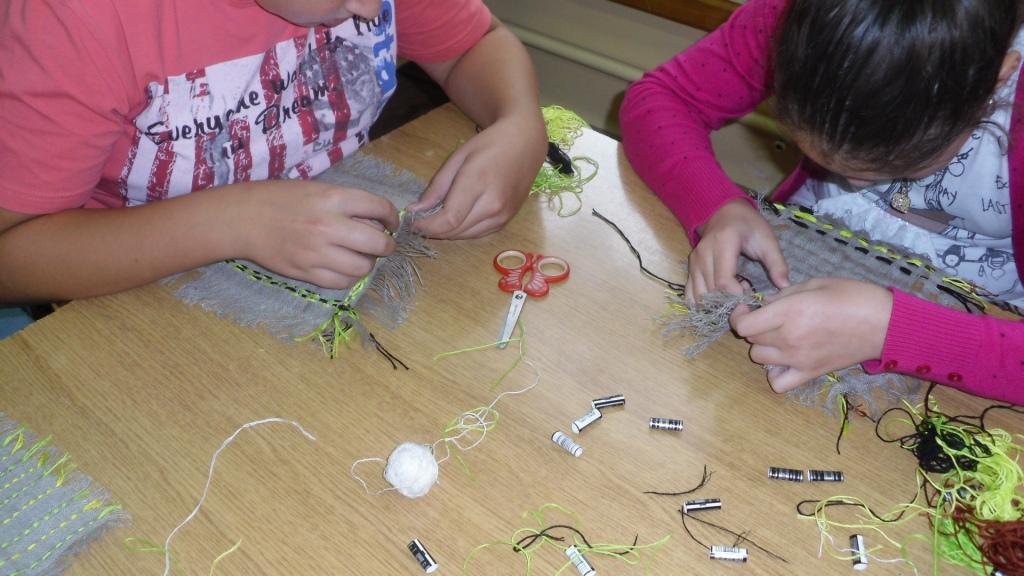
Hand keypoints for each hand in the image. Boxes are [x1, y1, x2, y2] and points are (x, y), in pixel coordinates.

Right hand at [234, 180, 398, 288]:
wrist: (243, 219)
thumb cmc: (281, 199)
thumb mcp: (317, 190)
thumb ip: (346, 204)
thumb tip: (376, 222)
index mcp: (332, 199)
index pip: (379, 208)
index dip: (392, 217)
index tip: (391, 223)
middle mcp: (328, 226)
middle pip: (378, 243)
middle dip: (387, 245)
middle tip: (382, 244)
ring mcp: (317, 253)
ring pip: (363, 268)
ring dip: (368, 263)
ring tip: (360, 256)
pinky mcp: (307, 273)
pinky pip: (342, 282)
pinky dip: (349, 276)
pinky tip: (344, 267)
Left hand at [408, 116, 545, 238]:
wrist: (525, 144)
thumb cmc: (489, 145)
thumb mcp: (458, 158)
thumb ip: (437, 187)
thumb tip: (416, 209)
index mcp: (478, 183)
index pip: (448, 219)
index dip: (426, 226)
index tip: (412, 222)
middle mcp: (494, 205)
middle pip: (455, 231)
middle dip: (433, 230)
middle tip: (420, 221)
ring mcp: (503, 216)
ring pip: (466, 236)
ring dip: (447, 233)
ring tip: (435, 220)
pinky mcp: (507, 221)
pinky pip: (478, 234)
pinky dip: (462, 231)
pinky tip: (455, 219)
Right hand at [687, 199, 789, 302]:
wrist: (725, 212)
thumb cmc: (749, 225)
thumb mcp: (767, 240)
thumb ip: (777, 263)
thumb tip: (784, 286)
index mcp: (723, 243)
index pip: (724, 281)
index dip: (737, 294)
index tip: (749, 293)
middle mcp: (703, 253)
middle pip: (712, 290)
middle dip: (729, 300)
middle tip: (743, 291)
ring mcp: (694, 261)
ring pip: (699, 295)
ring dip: (716, 303)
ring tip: (731, 292)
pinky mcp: (690, 267)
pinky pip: (690, 293)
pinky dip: (702, 302)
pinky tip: (717, 298)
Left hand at [730, 278, 893, 391]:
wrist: (885, 323)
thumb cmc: (853, 296)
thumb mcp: (815, 283)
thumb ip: (784, 294)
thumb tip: (766, 303)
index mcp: (790, 313)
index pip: (744, 326)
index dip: (739, 316)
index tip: (747, 308)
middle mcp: (789, 338)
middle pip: (751, 339)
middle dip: (754, 326)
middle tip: (768, 318)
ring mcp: (799, 359)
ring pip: (758, 359)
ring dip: (763, 347)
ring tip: (778, 337)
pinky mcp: (810, 373)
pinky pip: (778, 383)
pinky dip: (775, 374)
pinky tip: (783, 360)